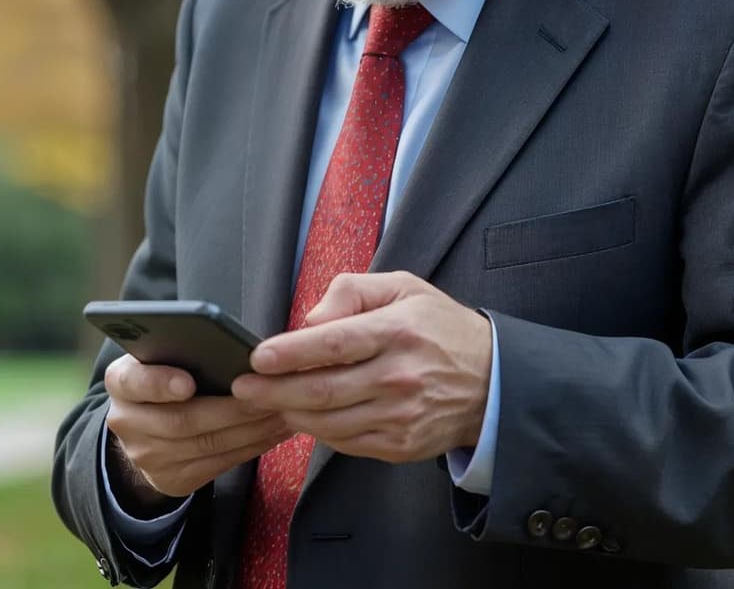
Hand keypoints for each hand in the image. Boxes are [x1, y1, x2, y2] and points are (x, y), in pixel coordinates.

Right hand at [103, 353, 292, 508]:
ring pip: (207, 445)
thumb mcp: (159, 358)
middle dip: (232, 409)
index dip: (160, 383)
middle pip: (182, 420)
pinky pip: (219, 464)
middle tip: (270, 394)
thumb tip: (234, 350)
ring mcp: (147, 457)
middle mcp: (127, 422)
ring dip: (252, 429)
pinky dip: (252, 446)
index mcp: (121, 382)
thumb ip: (182, 352)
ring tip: (283, 410)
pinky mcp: (171, 480)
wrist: (144, 430)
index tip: (189, 383)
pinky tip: (275, 431)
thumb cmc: (165, 377)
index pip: (134, 381)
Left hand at [231, 272, 491, 463]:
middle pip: (323, 390)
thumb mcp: (404, 287)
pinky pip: (346, 443)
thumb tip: (310, 320)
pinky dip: (318, 431)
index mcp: (398, 331)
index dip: (289, 353)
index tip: (256, 357)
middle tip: (241, 388)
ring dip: (289, 414)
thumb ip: (352, 291)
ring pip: (329, 422)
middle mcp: (399, 377)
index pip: (333, 344)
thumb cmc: (440, 328)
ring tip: (264, 402)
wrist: (492, 382)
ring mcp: (400, 416)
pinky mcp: (400, 445)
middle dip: (273, 391)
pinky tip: (302, 416)